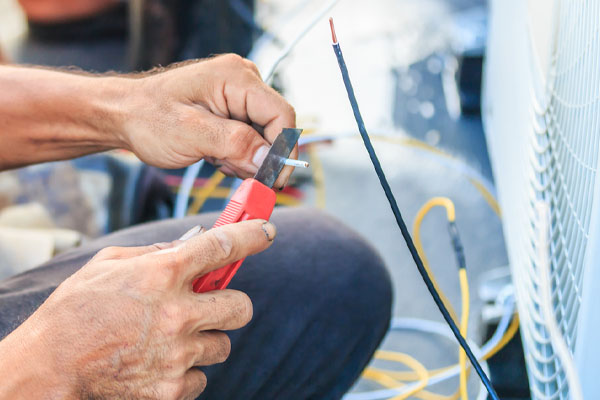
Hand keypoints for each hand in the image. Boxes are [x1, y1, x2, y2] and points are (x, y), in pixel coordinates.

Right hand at [0, 219, 275, 399]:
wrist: (48, 366)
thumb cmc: (76, 309)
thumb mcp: (109, 264)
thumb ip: (154, 252)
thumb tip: (191, 246)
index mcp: (161, 274)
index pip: (223, 246)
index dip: (252, 235)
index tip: (266, 232)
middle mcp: (176, 313)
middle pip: (242, 307)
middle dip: (232, 304)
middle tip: (213, 305)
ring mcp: (177, 354)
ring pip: (222, 345)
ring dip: (205, 340)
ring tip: (171, 339)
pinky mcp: (172, 388)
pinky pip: (202, 377)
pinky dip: (187, 370)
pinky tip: (159, 362)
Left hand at [122, 54, 297, 187]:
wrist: (124, 115)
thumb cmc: (148, 118)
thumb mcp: (190, 134)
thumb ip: (234, 144)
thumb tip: (269, 161)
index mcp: (236, 77)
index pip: (281, 115)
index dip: (283, 150)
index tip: (275, 180)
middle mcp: (243, 81)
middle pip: (276, 127)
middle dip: (262, 157)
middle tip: (240, 176)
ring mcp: (239, 95)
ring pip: (265, 137)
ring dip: (248, 158)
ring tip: (217, 161)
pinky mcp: (233, 110)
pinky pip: (251, 138)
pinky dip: (239, 155)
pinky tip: (217, 157)